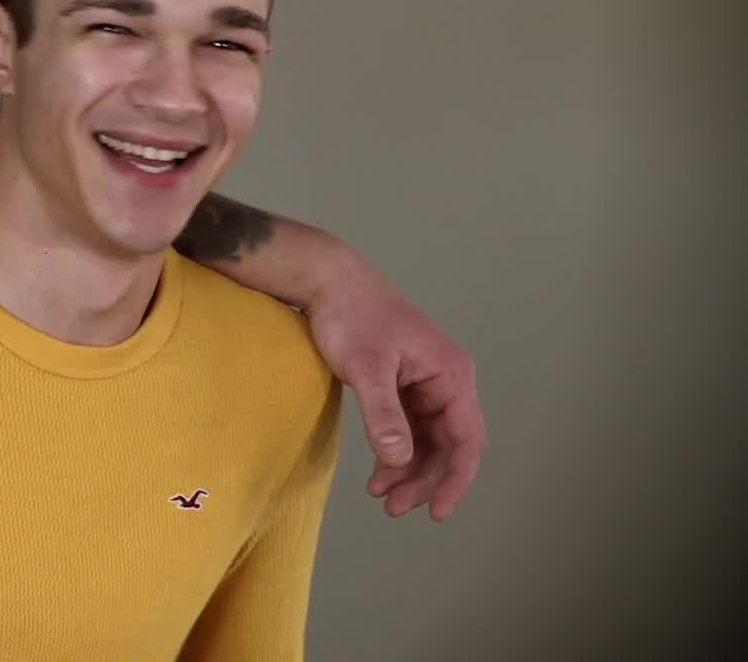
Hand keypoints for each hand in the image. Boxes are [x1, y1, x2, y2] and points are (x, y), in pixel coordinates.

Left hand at [305, 258, 484, 521]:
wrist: (328, 282)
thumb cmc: (351, 317)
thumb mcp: (367, 368)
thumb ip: (384, 415)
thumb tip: (399, 459)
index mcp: (452, 375)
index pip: (466, 440)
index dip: (455, 480)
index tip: (437, 511)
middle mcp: (447, 381)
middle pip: (448, 446)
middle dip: (424, 480)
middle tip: (394, 509)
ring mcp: (425, 384)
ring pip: (427, 441)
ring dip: (408, 470)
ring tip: (381, 497)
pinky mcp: (403, 385)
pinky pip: (409, 428)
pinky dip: (396, 451)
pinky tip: (378, 473)